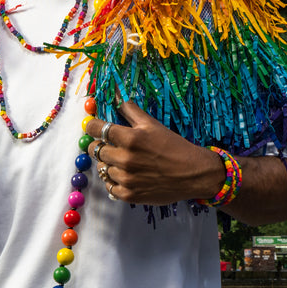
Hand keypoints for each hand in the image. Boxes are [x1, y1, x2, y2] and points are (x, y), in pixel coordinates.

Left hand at [86, 101, 223, 204]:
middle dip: (100, 145)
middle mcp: (125, 159)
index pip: (96, 129)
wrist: (194, 173)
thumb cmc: (174, 146)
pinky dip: (113, 180)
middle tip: (111, 145)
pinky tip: (125, 175)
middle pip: (95, 149)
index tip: (94, 127)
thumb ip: (129, 109)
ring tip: (124, 161)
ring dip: (109, 164)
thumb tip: (115, 93)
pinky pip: (109, 186)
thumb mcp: (152, 124)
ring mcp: (126, 179)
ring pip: (102, 168)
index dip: (92, 126)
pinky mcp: (129, 195)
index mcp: (130, 138)